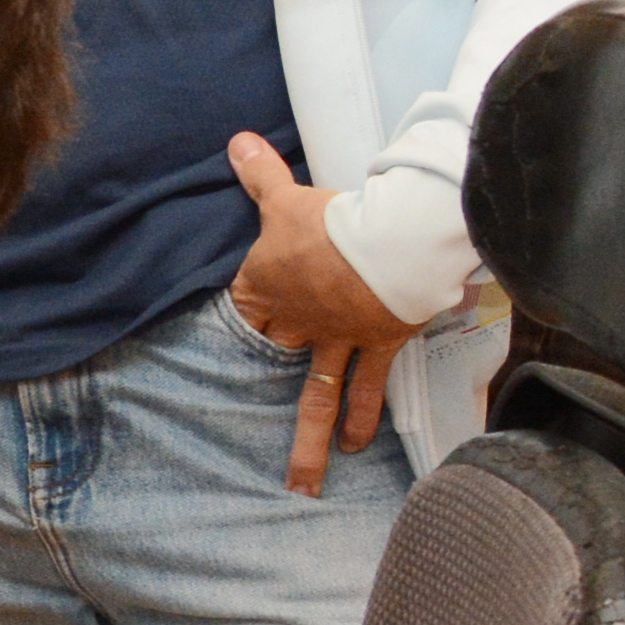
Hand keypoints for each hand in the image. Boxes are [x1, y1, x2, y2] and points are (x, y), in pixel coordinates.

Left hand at [223, 132, 418, 497]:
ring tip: (303, 483)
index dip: (245, 319)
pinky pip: (366, 390)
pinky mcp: (376, 346)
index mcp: (268, 286)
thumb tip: (235, 141)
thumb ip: (261, 174)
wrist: (389, 242)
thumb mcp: (288, 197)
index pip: (246, 309)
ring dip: (310, 442)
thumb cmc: (334, 218)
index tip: (243, 335)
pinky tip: (358, 447)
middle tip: (245, 421)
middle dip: (262, 384)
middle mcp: (298, 321)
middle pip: (276, 353)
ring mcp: (336, 340)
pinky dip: (364, 419)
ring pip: (318, 397)